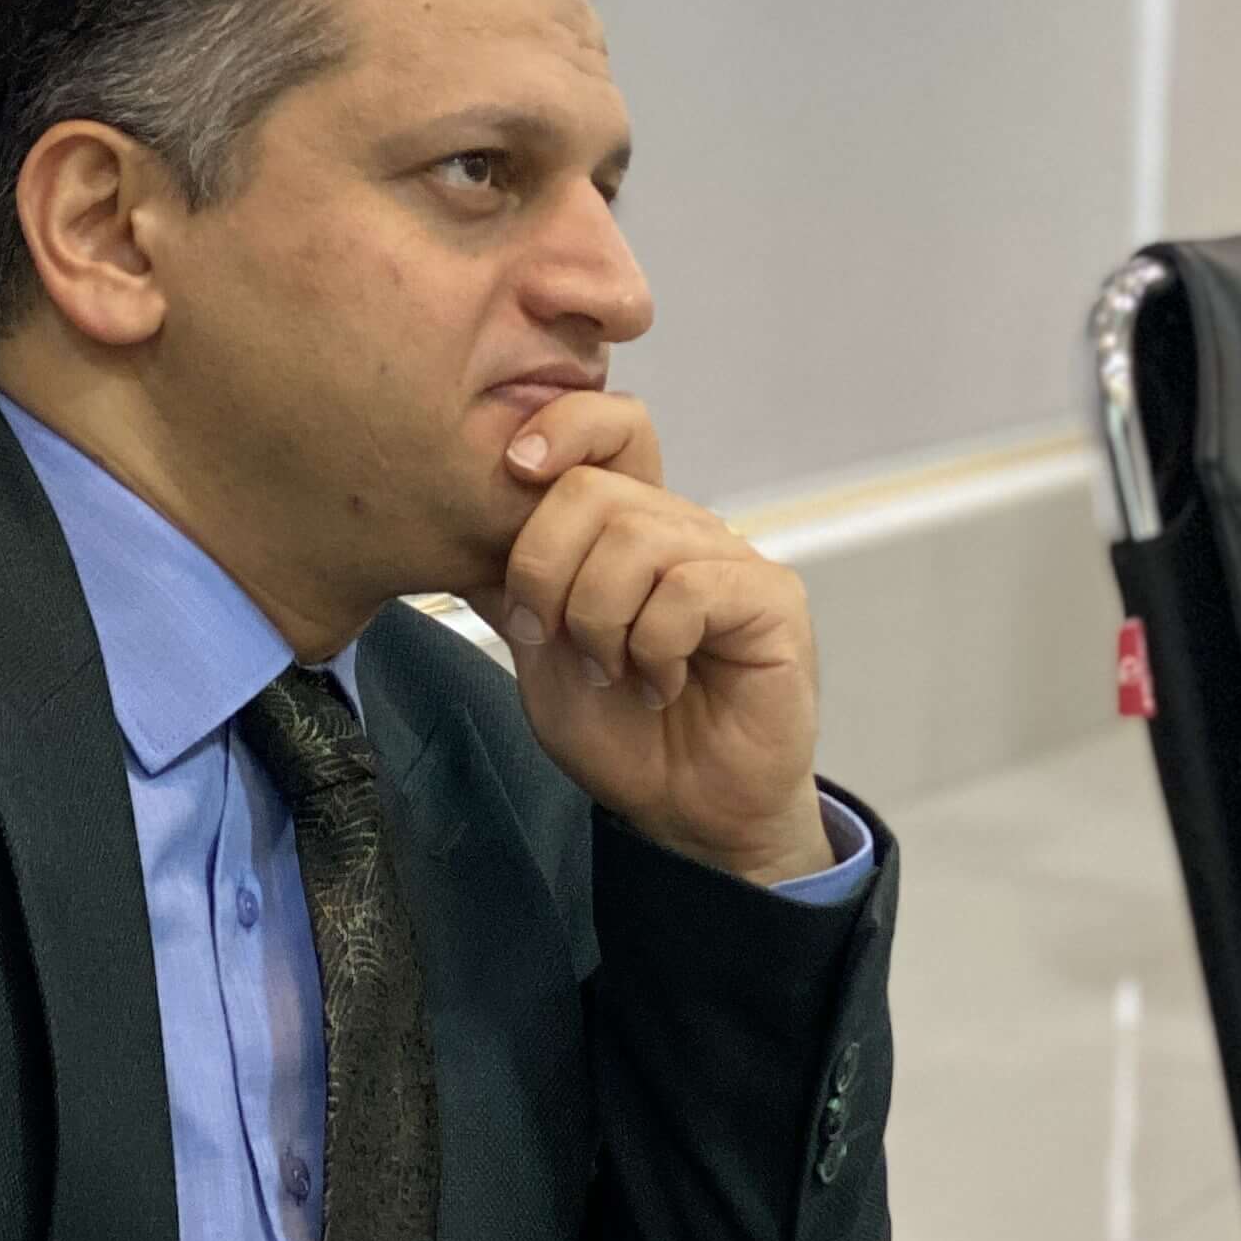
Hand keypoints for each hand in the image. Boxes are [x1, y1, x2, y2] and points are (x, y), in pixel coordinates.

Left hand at [496, 392, 834, 886]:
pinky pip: (689, 587)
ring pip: (636, 538)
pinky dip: (654, 645)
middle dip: (546, 573)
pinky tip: (662, 683)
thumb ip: (514, 588)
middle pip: (593, 489)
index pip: (610, 429)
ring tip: (612, 671)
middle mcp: (682, 531)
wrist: (687, 814)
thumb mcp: (539, 658)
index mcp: (628, 529)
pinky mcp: (771, 600)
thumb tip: (469, 523)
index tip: (514, 468)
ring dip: (598, 621)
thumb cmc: (624, 739)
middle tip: (556, 643)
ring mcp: (730, 560)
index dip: (561, 426)